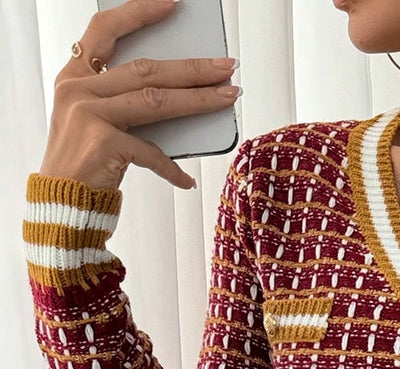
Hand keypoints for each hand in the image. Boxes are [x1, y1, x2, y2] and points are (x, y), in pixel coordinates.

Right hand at [37, 0, 238, 191]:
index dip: (138, 12)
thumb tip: (178, 93)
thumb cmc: (84, 165)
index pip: (106, 30)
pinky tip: (186, 180)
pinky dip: (171, 169)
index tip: (172, 5)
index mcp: (74, 77)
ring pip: (155, 99)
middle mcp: (78, 89)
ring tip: (227, 97)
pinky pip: (151, 152)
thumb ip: (123, 104)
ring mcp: (89, 115)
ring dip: (198, 99)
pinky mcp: (103, 144)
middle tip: (226, 67)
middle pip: (146, 68)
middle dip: (192, 67)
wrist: (60, 206)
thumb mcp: (95, 124)